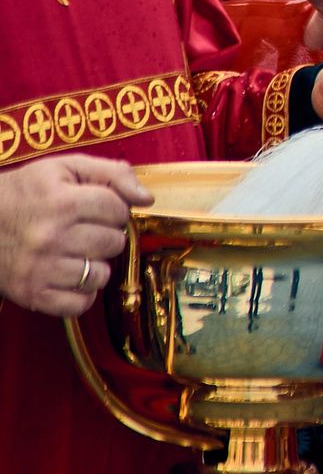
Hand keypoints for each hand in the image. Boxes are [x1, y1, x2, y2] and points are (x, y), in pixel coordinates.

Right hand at [0, 155, 149, 316]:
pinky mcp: (32, 294)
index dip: (115, 207)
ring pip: (101, 275)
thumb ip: (111, 173)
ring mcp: (40, 269)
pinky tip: (70, 275)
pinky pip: (80, 304)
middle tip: (85, 230)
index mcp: (61, 202)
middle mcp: (51, 238)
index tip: (98, 208)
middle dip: (107, 234)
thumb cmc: (24, 193)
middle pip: (113, 242)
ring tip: (76, 252)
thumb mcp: (63, 168)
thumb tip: (147, 199)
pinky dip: (81, 293)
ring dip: (96, 264)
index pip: (118, 209)